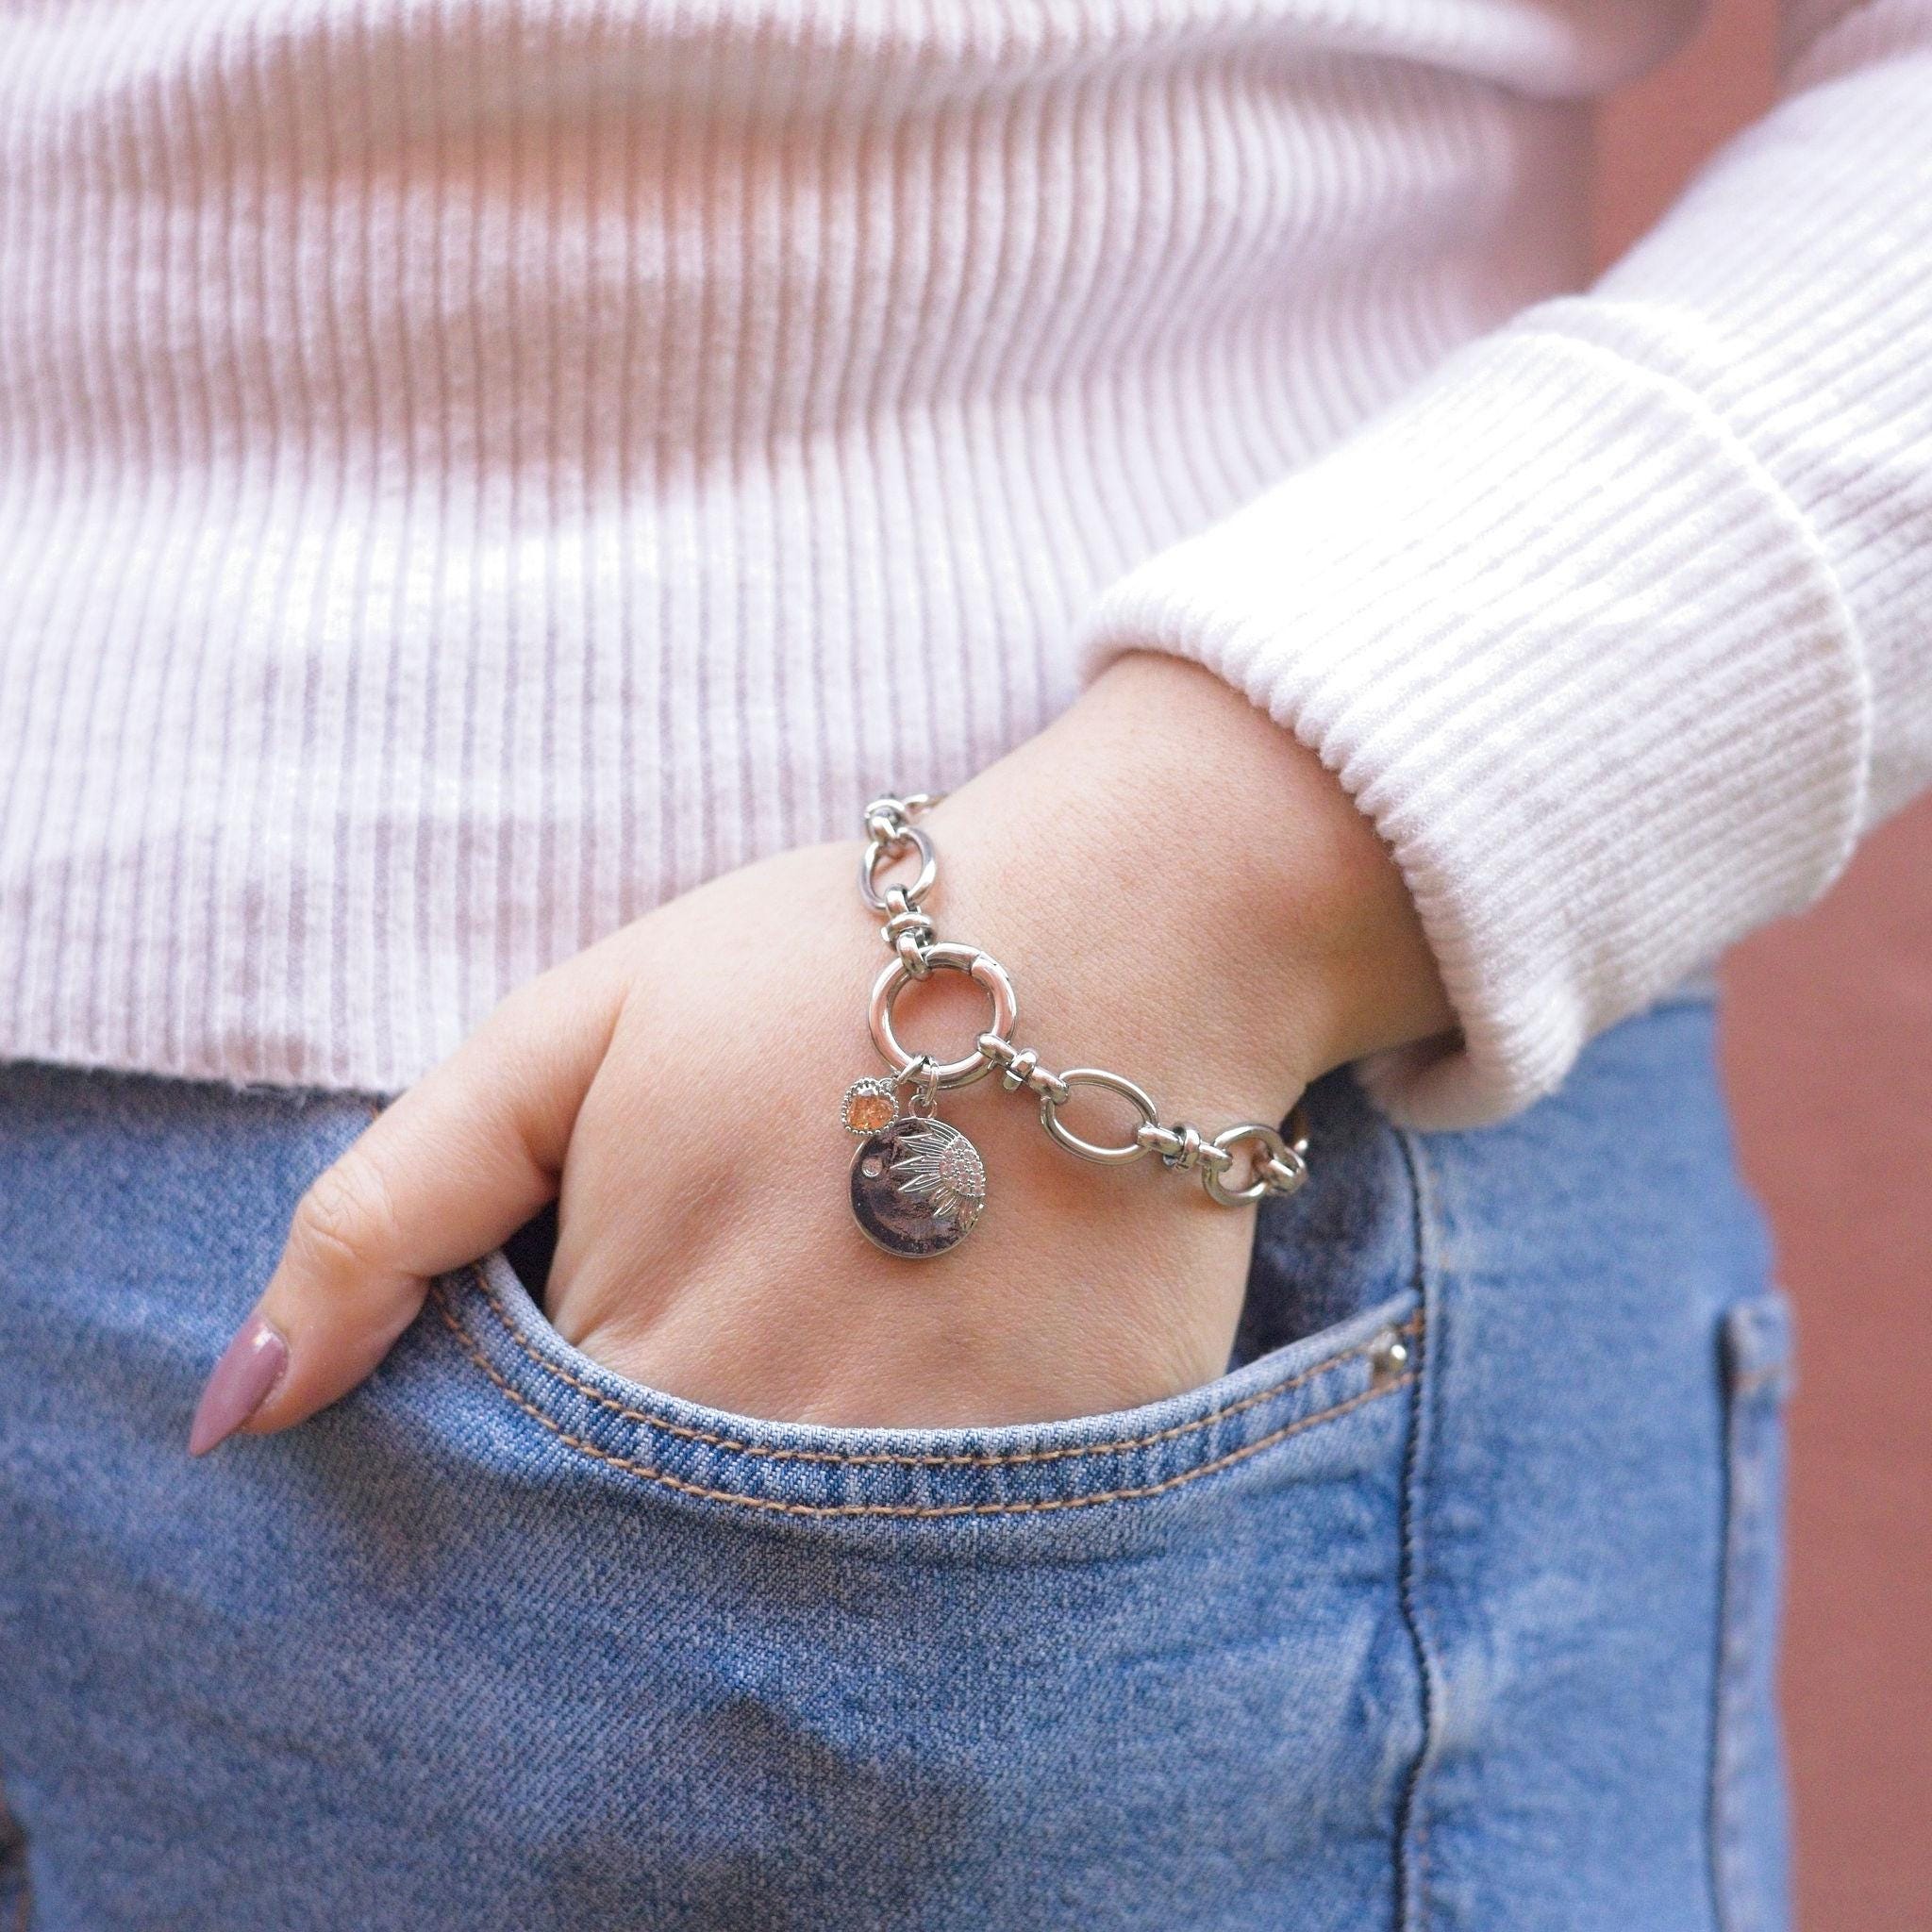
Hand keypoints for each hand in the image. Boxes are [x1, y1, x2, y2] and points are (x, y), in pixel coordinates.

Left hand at [188, 656, 1451, 1450]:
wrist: (1121, 936)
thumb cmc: (823, 968)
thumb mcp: (570, 1038)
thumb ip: (387, 1214)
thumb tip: (238, 1409)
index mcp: (636, 1350)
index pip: (510, 1509)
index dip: (538, 1428)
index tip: (618, 1309)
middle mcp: (783, 1456)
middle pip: (649, 1565)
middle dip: (651, 1472)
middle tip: (741, 1299)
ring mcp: (941, 1489)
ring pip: (794, 1584)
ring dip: (778, 1491)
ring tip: (837, 1318)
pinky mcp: (1072, 1485)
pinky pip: (953, 1564)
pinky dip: (918, 1494)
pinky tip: (944, 1347)